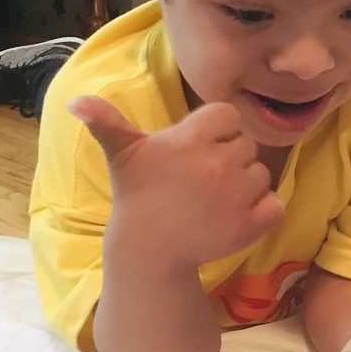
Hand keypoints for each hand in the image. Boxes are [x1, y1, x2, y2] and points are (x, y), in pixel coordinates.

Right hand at [68, 96, 283, 264]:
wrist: (149, 250)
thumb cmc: (137, 196)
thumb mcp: (123, 154)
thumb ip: (106, 122)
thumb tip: (75, 101)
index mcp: (191, 139)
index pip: (228, 115)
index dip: (218, 129)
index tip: (200, 147)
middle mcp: (218, 162)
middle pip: (246, 144)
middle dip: (230, 157)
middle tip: (204, 178)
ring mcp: (238, 195)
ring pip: (261, 174)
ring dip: (246, 183)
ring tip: (216, 198)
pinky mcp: (252, 224)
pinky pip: (275, 204)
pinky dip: (265, 209)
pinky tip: (239, 214)